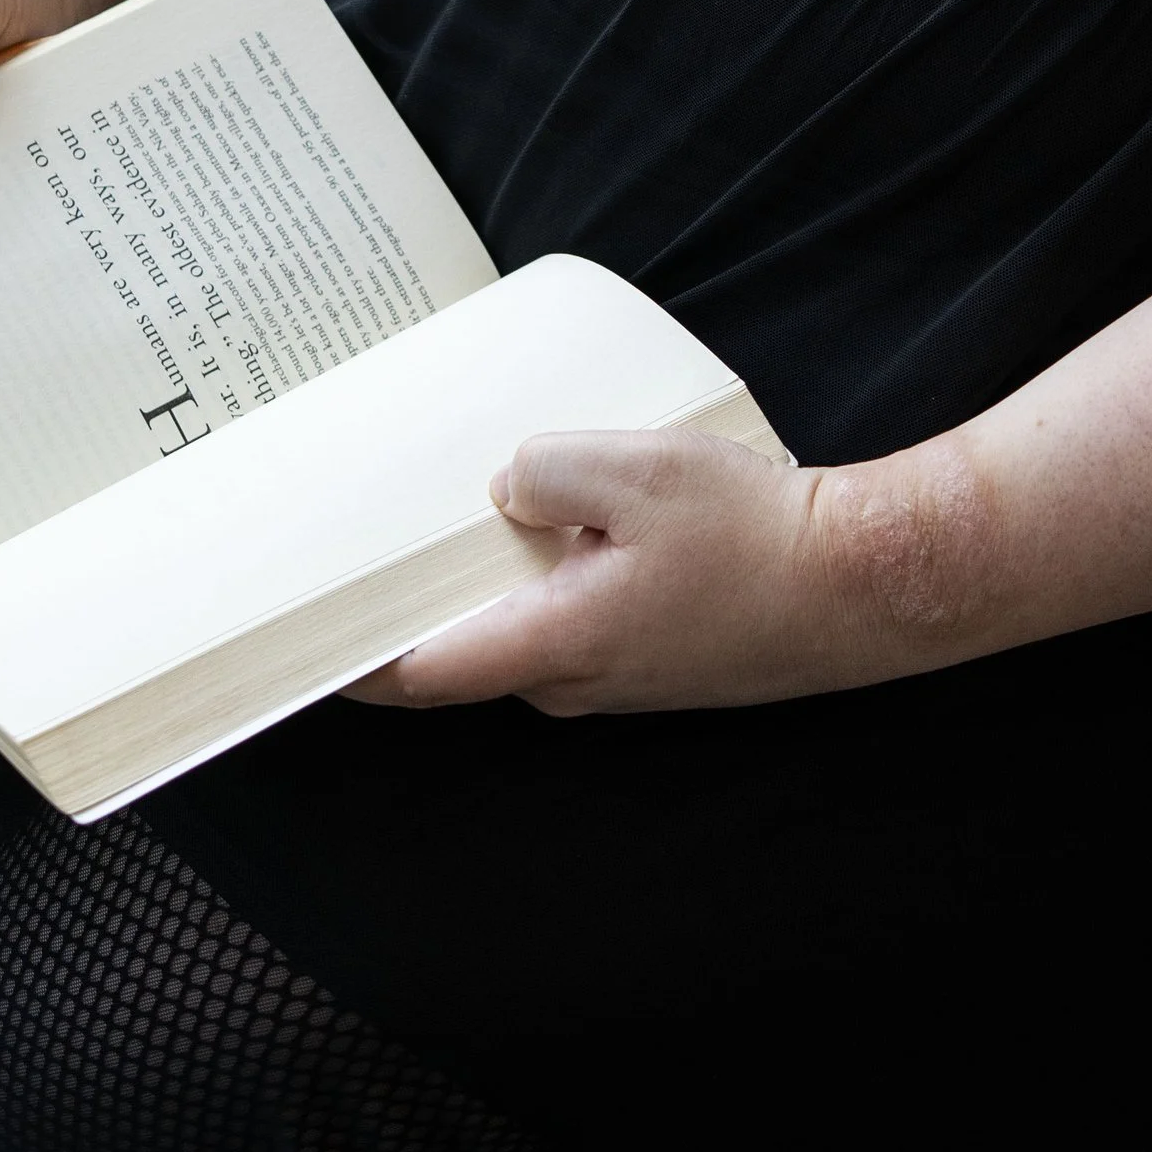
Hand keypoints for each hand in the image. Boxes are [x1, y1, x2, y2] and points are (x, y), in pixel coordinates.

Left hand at [343, 424, 999, 716]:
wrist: (859, 587)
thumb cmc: (752, 535)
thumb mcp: (638, 471)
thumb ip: (550, 472)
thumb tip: (505, 489)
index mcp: (553, 643)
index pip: (419, 673)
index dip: (348, 663)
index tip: (291, 647)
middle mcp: (574, 681)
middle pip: (463, 652)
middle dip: (412, 609)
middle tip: (362, 555)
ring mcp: (618, 678)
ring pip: (523, 633)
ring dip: (486, 587)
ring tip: (458, 516)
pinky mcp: (656, 659)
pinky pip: (573, 624)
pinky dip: (546, 582)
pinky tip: (561, 524)